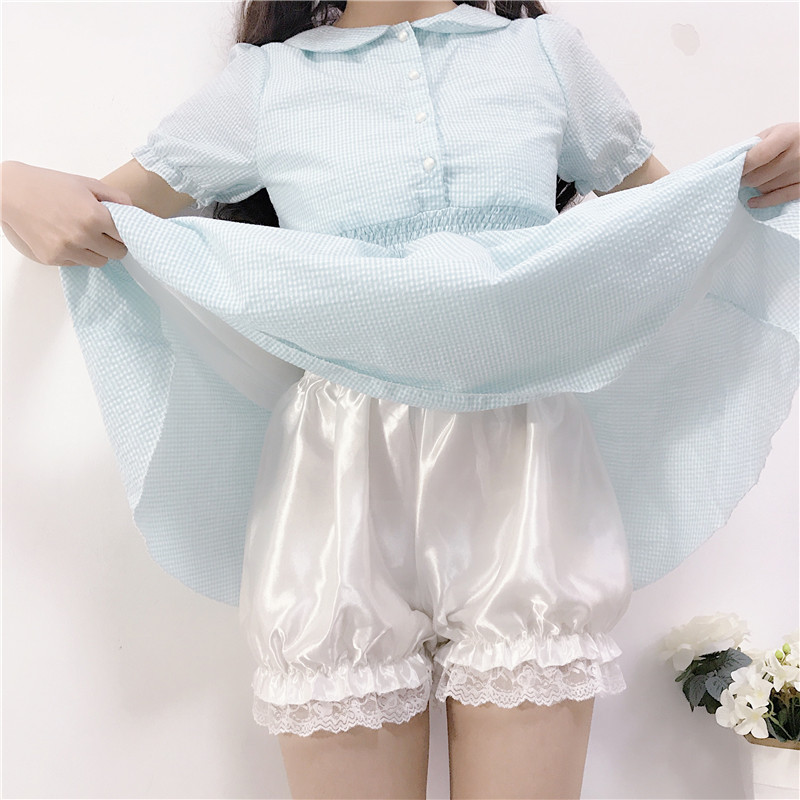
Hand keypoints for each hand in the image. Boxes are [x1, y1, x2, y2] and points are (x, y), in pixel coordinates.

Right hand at [1, 161, 131, 266]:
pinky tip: (67, 238)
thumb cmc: (50, 185)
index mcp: (95, 216)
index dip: (124, 232)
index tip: (119, 229)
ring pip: (99, 262)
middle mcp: (83, 236)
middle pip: (117, 253)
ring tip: (85, 236)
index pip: (125, 237)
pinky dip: (78, 254)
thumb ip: (116, 197)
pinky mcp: (53, 259)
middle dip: (114, 244)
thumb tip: (135, 211)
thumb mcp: (87, 183)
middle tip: (104, 234)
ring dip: (97, 251)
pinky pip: (78, 263)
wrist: (12, 192)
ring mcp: (67, 250)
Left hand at [740, 122, 799, 207]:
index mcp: (786, 137)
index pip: (757, 157)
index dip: (741, 167)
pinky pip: (780, 198)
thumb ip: (754, 146)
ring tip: (756, 179)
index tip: (732, 170)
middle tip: (741, 177)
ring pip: (766, 188)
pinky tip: (753, 201)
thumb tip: (733, 162)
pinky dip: (764, 201)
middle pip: (758, 176)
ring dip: (756, 186)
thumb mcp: (774, 132)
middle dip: (744, 179)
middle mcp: (796, 155)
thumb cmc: (792, 137)